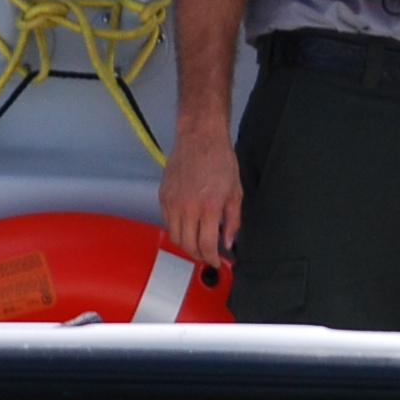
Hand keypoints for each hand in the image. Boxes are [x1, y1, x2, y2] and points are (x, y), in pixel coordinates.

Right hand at [160, 133, 243, 268]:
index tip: (216, 261)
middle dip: (199, 256)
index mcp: (210, 206)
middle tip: (208, 256)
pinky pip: (168, 222)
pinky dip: (178, 230)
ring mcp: (173, 202)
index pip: (206, 245)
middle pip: (188, 245)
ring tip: (198, 243)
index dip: (212, 258)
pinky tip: (188, 227)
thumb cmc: (220, 160)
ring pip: (175, 236)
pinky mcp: (164, 196)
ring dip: (187, 245)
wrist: (200, 138)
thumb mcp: (235, 192)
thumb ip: (232, 221)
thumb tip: (227, 242)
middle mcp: (188, 206)